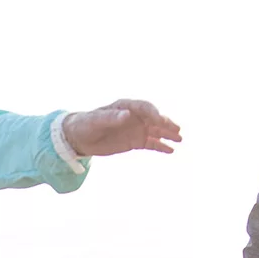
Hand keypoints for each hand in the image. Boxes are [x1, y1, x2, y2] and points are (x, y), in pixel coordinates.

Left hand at [63, 100, 182, 155]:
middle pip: (154, 118)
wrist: (79, 137)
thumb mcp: (96, 121)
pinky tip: (170, 151)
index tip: (159, 120)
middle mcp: (134, 116)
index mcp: (125, 106)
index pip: (144, 107)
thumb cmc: (86, 124)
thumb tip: (127, 115)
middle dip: (165, 123)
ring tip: (179, 139)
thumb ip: (111, 117)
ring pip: (155, 131)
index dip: (153, 113)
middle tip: (176, 130)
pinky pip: (151, 143)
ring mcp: (136, 129)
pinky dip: (160, 146)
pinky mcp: (135, 141)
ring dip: (168, 134)